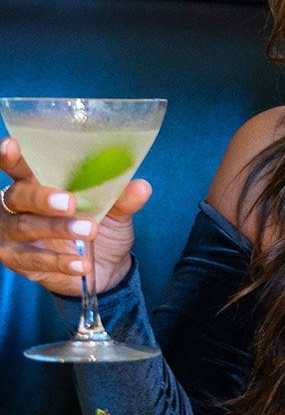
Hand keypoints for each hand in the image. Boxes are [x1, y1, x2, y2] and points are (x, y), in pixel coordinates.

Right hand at [0, 135, 150, 296]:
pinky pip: (34, 261)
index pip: (17, 167)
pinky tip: (83, 263)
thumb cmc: (100, 227)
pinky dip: (60, 262)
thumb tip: (141, 186)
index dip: (9, 157)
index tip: (12, 146)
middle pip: (18, 196)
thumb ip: (122, 198)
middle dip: (42, 198)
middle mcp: (18, 206)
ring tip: (90, 231)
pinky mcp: (20, 261)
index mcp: (36, 183)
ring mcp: (14, 234)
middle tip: (70, 202)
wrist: (105, 268)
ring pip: (26, 228)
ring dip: (58, 229)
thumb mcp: (115, 212)